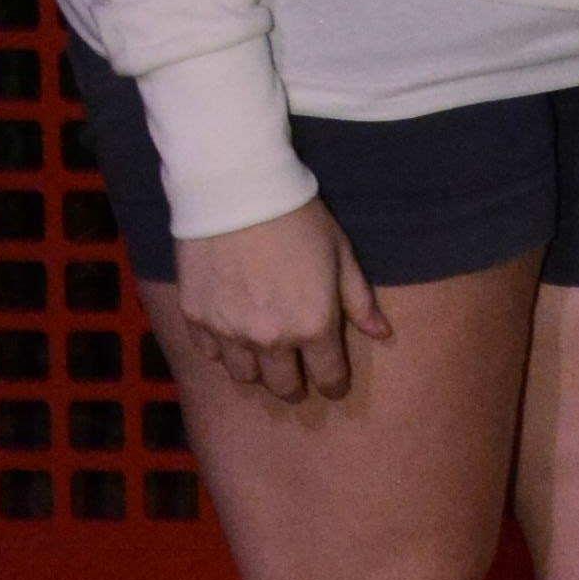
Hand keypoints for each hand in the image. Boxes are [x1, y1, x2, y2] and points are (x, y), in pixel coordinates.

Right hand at [174, 196, 387, 404]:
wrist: (238, 193)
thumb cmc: (300, 220)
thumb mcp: (341, 255)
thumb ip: (359, 301)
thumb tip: (382, 334)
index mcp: (313, 325)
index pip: (327, 377)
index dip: (334, 384)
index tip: (334, 384)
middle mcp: (270, 339)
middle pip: (283, 386)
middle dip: (295, 385)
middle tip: (298, 376)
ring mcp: (228, 332)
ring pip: (244, 376)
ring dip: (258, 370)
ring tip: (264, 355)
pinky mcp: (196, 318)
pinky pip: (210, 353)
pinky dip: (222, 350)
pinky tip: (231, 334)